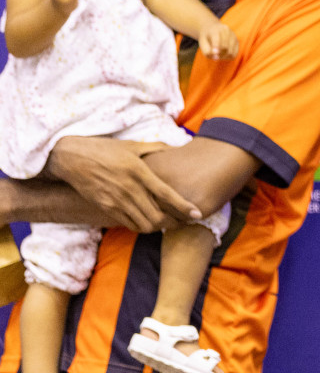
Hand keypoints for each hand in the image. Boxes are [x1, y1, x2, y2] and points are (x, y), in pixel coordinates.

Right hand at [44, 136, 200, 231]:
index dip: (184, 207)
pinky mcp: (105, 207)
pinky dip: (141, 226)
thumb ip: (155, 147)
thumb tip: (176, 145)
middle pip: (157, 216)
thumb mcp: (131, 145)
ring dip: (158, 227)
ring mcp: (116, 200)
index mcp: (139, 172)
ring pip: (143, 224)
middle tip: (183, 221)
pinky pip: (128, 223)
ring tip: (167, 223)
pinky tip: (147, 222)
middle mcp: (129, 189)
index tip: (197, 214)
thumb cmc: (104, 149)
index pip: (167, 194)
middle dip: (174, 222)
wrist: (70, 158)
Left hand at [198, 22, 238, 59]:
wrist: (212, 28)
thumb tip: (216, 58)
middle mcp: (226, 31)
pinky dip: (228, 57)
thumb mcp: (202, 43)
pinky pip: (234, 54)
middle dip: (218, 54)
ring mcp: (233, 36)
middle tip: (213, 55)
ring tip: (217, 54)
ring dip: (223, 56)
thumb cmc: (206, 38)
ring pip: (230, 52)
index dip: (216, 46)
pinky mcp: (237, 41)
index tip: (215, 52)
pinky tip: (223, 54)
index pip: (216, 39)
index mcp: (215, 30)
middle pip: (224, 47)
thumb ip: (207, 51)